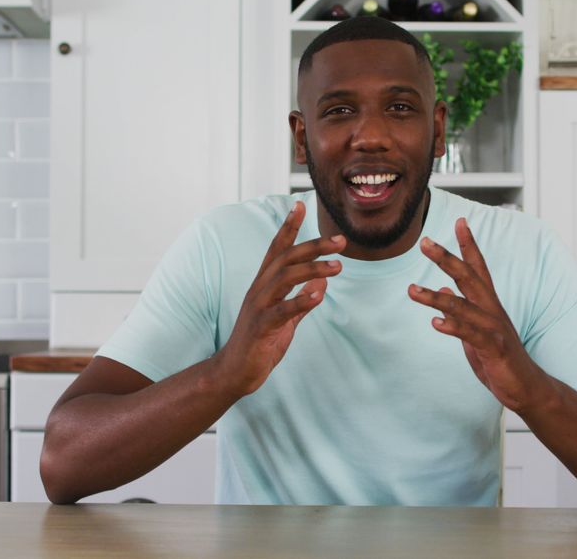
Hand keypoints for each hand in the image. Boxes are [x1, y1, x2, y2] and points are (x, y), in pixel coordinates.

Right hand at [218, 201, 345, 395]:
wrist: (236, 371)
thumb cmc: (259, 343)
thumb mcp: (286, 319)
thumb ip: (301, 301)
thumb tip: (320, 284)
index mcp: (265, 285)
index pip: (277, 249)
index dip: (288, 227)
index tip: (301, 205)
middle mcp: (259, 290)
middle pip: (286, 258)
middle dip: (313, 246)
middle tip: (340, 240)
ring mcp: (259, 307)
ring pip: (285, 278)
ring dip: (313, 269)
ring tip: (338, 266)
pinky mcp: (262, 327)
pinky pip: (282, 311)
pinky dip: (301, 301)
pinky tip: (319, 295)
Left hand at [408, 218, 542, 413]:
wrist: (527, 387)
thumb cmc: (500, 358)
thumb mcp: (476, 331)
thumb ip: (461, 310)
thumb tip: (444, 290)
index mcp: (488, 304)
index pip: (478, 268)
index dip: (468, 244)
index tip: (459, 221)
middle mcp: (492, 310)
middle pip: (469, 277)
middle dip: (447, 258)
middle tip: (425, 242)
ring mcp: (493, 328)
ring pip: (463, 306)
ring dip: (435, 297)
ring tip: (411, 290)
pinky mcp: (493, 349)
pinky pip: (470, 335)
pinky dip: (453, 328)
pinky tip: (435, 324)